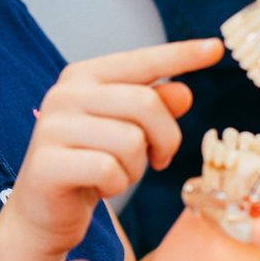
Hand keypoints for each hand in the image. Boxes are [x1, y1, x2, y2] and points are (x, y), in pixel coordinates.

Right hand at [0, 38, 223, 260]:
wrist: (43, 212)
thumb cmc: (90, 166)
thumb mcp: (127, 133)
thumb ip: (153, 109)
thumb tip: (184, 92)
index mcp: (84, 77)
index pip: (141, 61)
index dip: (180, 55)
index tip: (216, 48)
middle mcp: (64, 94)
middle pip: (145, 103)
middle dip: (165, 138)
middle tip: (158, 160)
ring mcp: (52, 127)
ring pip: (131, 140)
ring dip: (136, 168)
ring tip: (117, 174)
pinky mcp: (47, 162)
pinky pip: (109, 170)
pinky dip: (116, 185)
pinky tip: (99, 188)